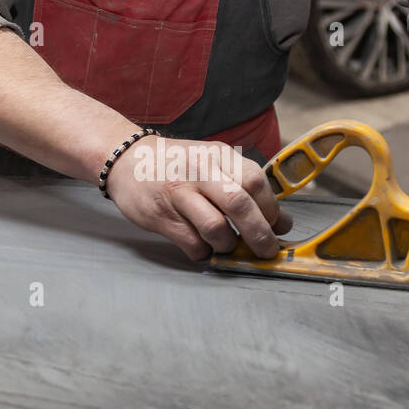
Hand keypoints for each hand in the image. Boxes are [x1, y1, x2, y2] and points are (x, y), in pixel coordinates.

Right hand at [104, 136, 292, 260]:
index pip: (255, 181)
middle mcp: (199, 171)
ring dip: (228, 245)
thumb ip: (245, 187)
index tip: (277, 227)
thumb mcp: (212, 162)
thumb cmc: (178, 165)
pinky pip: (192, 244)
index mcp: (218, 156)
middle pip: (239, 205)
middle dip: (259, 234)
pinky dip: (204, 252)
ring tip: (227, 246)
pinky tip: (202, 246)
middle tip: (266, 250)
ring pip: (215, 228)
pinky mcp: (161, 216)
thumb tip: (281, 222)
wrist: (127, 160)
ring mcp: (178, 193)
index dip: (271, 209)